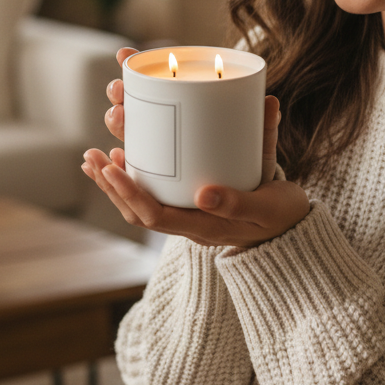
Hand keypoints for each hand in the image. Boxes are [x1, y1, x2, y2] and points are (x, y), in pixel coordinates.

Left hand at [88, 50, 307, 248]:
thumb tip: (206, 192)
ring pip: (139, 204)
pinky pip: (151, 194)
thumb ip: (239, 201)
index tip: (111, 167)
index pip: (153, 216)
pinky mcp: (189, 201)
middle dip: (110, 184)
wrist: (293, 228)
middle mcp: (188, 223)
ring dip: (113, 182)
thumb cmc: (282, 216)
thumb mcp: (267, 208)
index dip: (129, 192)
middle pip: (136, 211)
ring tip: (92, 158)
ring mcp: (186, 213)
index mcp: (203, 228)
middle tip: (92, 156)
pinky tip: (120, 156)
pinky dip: (132, 177)